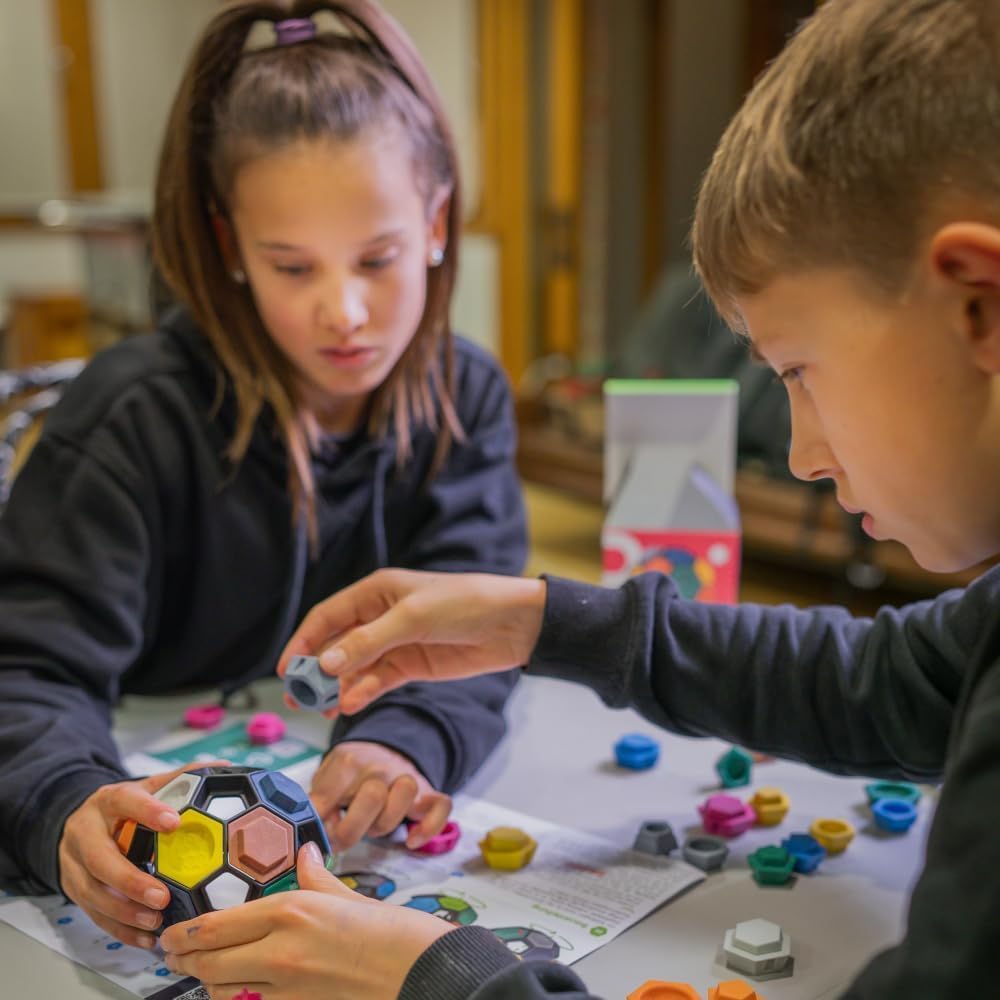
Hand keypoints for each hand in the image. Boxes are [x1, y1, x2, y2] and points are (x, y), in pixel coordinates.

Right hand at [58, 760, 228, 947]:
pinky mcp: (73, 889)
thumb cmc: (125, 805)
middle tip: (161, 897)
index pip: (124, 802)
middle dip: (129, 881)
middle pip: (99, 859)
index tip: (174, 823)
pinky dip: (120, 929)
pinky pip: (94, 915)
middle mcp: (85, 832)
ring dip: (124, 912)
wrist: (75, 822)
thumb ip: (184, 777)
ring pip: (93, 892)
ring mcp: (74, 864)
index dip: (147, 811)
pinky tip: (146, 938)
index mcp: (108, 801)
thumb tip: (225, 766)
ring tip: (155, 922)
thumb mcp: (148, 786)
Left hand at [161, 842, 450, 999]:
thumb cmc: (391, 931)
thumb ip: (317, 876)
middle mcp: (280, 953)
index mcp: (291, 912)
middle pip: (209, 963)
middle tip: (172, 954)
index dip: (183, 933)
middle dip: (185, 960)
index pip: (217, 925)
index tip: (169, 932)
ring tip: (202, 971)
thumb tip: (307, 852)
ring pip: (222, 993)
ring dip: (207, 983)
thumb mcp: (349, 896)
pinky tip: (235, 992)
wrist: (420, 973)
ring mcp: (286, 990)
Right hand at [279, 569, 545, 714]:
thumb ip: (368, 642)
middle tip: (297, 699)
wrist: (513, 624)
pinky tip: (351, 704)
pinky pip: (378, 681)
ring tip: (322, 708)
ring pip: (354, 667)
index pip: (327, 617)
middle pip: (336, 645)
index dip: (303, 641)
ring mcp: (395, 643)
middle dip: (315, 671)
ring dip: (337, 687)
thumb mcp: (412, 618)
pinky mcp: (412, 665)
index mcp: (375, 591)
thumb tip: (324, 664)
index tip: (286, 670)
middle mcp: (380, 616)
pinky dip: (363, 692)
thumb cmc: (464, 603)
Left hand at [310, 740, 451, 850]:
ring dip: (385, 824)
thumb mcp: (326, 778)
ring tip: (374, 827)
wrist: (383, 752)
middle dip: (353, 828)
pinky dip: (428, 827)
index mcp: (349, 761)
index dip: (321, 826)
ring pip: (404, 800)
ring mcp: (407, 777)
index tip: (318, 834)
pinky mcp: (429, 792)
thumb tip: (307, 834)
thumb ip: (317, 802)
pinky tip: (411, 841)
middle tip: (344, 835)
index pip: (331, 800)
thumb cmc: (350, 775)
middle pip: (373, 797)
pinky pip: (441, 807)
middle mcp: (381, 766)